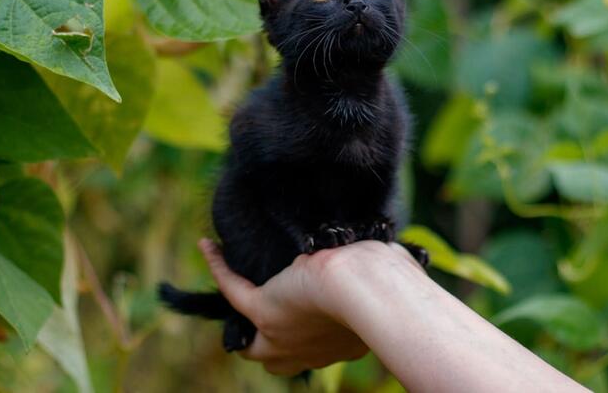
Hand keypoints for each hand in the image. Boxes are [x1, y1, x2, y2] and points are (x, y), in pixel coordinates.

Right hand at [198, 238, 421, 375]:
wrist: (366, 285)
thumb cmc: (387, 280)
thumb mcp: (386, 277)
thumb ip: (387, 270)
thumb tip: (399, 253)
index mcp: (344, 345)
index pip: (321, 349)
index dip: (313, 336)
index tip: (317, 308)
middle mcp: (313, 350)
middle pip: (278, 360)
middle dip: (272, 346)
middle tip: (267, 315)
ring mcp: (285, 335)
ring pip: (253, 344)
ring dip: (243, 317)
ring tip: (234, 286)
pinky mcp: (264, 310)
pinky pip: (233, 289)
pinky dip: (219, 267)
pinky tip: (209, 246)